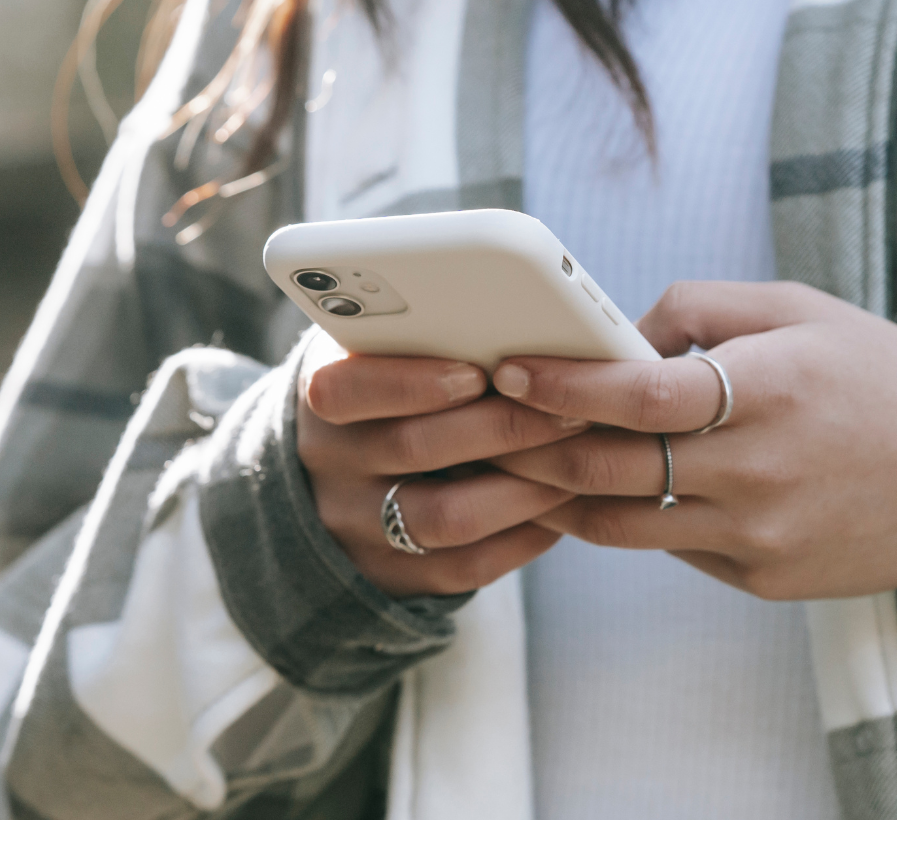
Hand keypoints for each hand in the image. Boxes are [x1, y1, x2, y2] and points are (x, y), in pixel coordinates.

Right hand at [294, 331, 589, 597]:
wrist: (333, 481)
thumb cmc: (386, 394)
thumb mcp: (377, 356)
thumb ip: (421, 339)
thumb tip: (518, 319)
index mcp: (321, 396)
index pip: (349, 389)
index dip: (414, 383)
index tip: (479, 373)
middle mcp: (329, 465)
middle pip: (414, 449)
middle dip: (503, 428)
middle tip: (571, 412)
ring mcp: (355, 527)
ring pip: (446, 517)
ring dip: (523, 489)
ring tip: (576, 464)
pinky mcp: (389, 577)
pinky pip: (465, 567)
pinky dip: (522, 538)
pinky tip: (559, 511)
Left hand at [487, 281, 896, 600]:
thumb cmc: (878, 377)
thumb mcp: (800, 310)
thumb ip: (699, 308)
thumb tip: (615, 336)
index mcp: (768, 390)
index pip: (638, 395)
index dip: (563, 385)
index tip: (509, 369)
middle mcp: (758, 470)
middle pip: (608, 468)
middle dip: (530, 447)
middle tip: (483, 425)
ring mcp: (757, 534)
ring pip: (619, 525)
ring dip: (558, 495)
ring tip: (516, 465)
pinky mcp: (760, 578)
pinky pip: (668, 548)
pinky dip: (625, 519)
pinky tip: (597, 492)